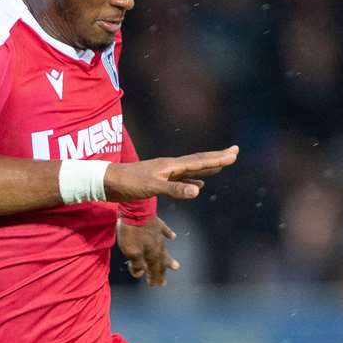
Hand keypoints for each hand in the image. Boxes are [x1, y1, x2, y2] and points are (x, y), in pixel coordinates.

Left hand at [104, 145, 237, 200]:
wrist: (108, 182)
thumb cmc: (129, 184)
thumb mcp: (152, 187)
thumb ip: (175, 189)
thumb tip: (198, 190)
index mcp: (171, 166)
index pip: (199, 161)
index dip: (218, 158)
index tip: (234, 153)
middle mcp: (170, 166)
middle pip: (199, 161)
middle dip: (217, 158)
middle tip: (234, 152)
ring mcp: (165, 172)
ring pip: (191, 169)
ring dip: (207, 167)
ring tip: (220, 166)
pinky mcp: (159, 180)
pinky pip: (182, 179)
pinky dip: (193, 180)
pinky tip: (197, 185)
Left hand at [117, 216, 178, 286]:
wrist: (136, 209)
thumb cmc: (132, 231)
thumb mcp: (130, 251)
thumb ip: (136, 263)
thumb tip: (140, 273)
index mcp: (152, 253)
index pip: (153, 269)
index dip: (153, 278)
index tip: (154, 285)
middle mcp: (158, 245)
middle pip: (160, 262)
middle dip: (161, 272)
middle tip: (164, 283)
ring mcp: (158, 234)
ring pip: (164, 249)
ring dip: (168, 258)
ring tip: (175, 266)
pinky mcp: (156, 223)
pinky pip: (165, 231)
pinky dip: (169, 234)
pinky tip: (172, 237)